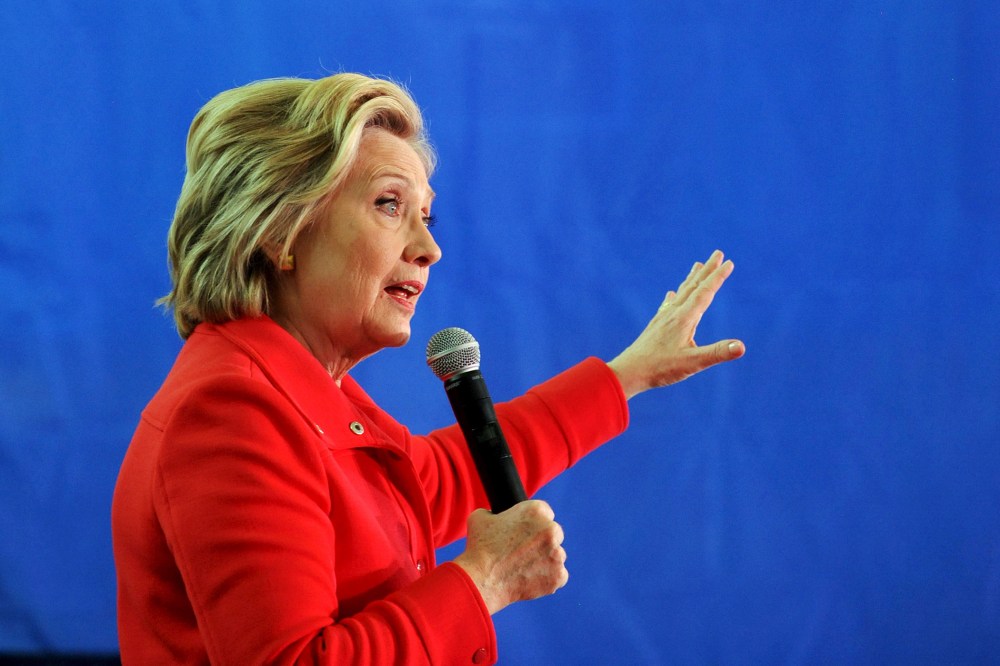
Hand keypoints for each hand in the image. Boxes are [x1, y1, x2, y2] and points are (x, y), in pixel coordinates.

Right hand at [453, 500, 567, 614]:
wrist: (482, 581)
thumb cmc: (479, 548)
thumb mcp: (480, 517)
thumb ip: (493, 512)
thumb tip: (495, 515)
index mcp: (536, 511)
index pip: (545, 512)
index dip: (534, 522)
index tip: (526, 531)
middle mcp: (551, 530)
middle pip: (554, 533)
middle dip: (543, 540)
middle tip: (525, 551)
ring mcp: (557, 554)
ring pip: (556, 555)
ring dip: (546, 559)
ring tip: (524, 567)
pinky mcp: (559, 576)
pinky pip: (558, 575)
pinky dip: (548, 578)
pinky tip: (530, 578)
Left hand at [608, 250, 744, 398]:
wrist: (629, 371)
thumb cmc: (660, 368)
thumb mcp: (693, 363)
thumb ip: (717, 353)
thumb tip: (742, 347)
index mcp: (685, 319)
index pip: (705, 293)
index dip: (718, 277)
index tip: (729, 263)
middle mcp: (674, 314)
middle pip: (694, 286)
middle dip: (708, 270)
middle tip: (718, 253)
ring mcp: (663, 319)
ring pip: (681, 293)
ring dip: (692, 279)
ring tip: (697, 265)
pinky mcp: (656, 327)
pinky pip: (667, 306)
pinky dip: (673, 297)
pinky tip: (671, 295)